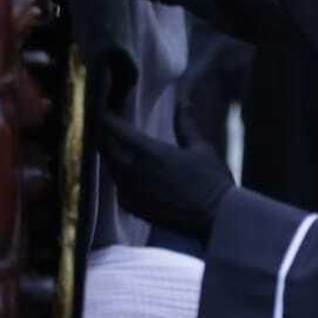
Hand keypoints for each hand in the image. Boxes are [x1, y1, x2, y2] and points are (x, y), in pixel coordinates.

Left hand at [99, 110, 232, 240]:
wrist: (215, 219)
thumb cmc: (212, 181)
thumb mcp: (201, 147)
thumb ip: (185, 123)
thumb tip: (182, 98)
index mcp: (150, 152)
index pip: (116, 129)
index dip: (105, 117)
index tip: (101, 109)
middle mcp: (135, 171)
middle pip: (106, 148)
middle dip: (104, 135)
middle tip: (105, 126)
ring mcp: (131, 191)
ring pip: (110, 168)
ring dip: (111, 156)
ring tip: (115, 147)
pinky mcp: (133, 207)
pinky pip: (118, 188)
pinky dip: (120, 178)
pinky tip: (128, 174)